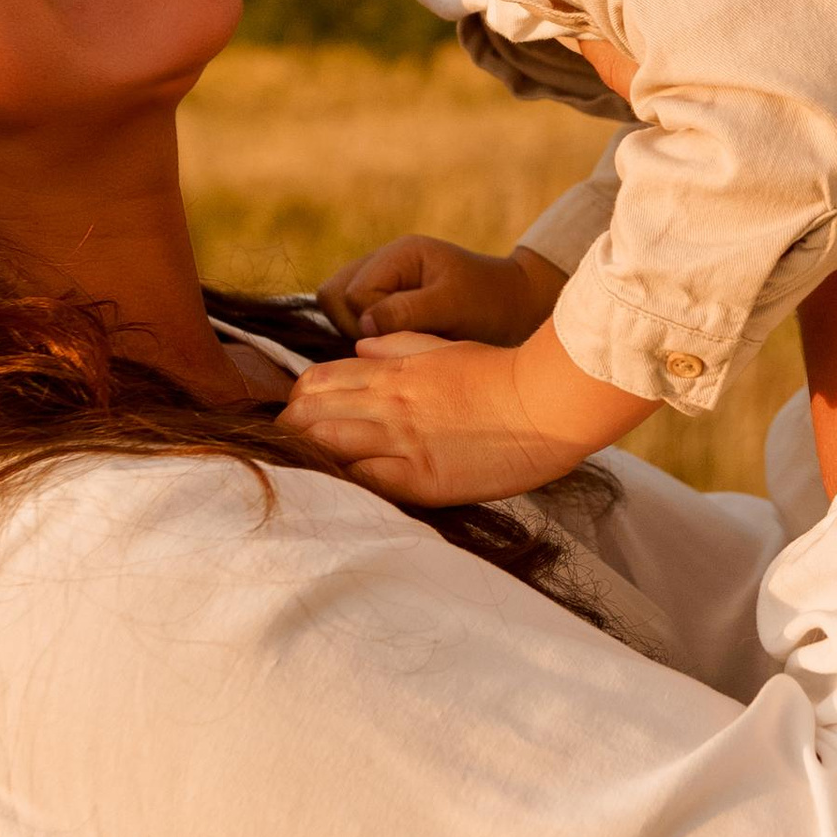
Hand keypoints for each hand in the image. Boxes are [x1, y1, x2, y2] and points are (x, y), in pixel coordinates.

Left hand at [280, 323, 645, 506]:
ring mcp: (403, 443)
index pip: (317, 381)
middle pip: (310, 416)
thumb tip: (359, 348)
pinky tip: (341, 492)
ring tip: (304, 473)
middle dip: (291, 431)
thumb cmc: (500, 373)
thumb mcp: (445, 347)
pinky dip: (347, 486)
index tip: (299, 414)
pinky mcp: (422, 480)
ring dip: (310, 459)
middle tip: (290, 448)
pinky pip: (366, 484)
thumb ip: (398, 345)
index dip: (297, 399)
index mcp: (393, 373)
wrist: (546, 403)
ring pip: (328, 448)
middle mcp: (389, 406)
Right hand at [318, 232, 563, 347]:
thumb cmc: (489, 304)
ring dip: (356, 333)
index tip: (403, 339)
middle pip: (332, 295)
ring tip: (394, 346)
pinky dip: (363, 335)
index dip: (370, 323)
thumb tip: (363, 326)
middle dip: (354, 326)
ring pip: (336, 307)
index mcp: (399, 254)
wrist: (513, 306)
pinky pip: (349, 317)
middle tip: (393, 345)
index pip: (352, 293)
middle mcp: (382, 262)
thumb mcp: (453, 306)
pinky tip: (393, 346)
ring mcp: (378, 281)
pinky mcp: (381, 300)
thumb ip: (407, 311)